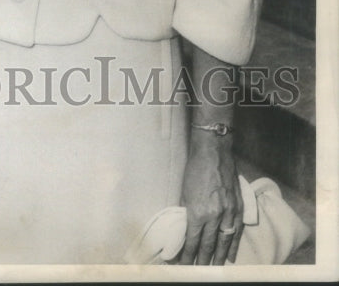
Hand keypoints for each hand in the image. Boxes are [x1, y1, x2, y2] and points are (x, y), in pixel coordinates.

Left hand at [179, 133, 242, 264]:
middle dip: (203, 259)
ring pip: (224, 241)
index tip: (184, 264)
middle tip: (198, 271)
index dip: (188, 254)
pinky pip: (237, 231)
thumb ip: (187, 211)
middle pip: (208, 244)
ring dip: (218, 256)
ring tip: (215, 268)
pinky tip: (230, 255)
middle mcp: (215, 215)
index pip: (192, 240)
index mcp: (198, 211)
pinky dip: (233, 244)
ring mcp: (229, 212)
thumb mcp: (185, 191)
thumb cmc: (195, 168)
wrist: (214, 151)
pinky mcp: (238, 207)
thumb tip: (187, 228)